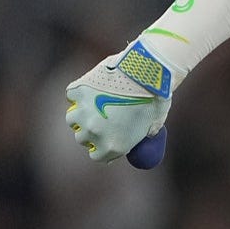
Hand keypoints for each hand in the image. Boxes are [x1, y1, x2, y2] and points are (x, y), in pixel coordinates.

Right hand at [65, 41, 172, 166]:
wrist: (148, 72)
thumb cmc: (157, 97)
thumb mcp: (156, 122)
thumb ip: (146, 131)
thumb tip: (146, 135)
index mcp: (113, 145)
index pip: (97, 156)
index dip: (101, 147)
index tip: (105, 139)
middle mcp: (94, 133)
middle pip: (82, 138)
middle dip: (90, 131)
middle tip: (101, 119)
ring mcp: (83, 112)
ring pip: (72, 119)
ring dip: (81, 113)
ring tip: (95, 104)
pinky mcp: (78, 92)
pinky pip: (72, 96)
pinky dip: (80, 93)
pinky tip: (93, 87)